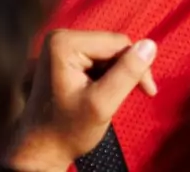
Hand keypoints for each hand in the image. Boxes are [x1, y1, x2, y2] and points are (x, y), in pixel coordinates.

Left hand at [6, 30, 157, 171]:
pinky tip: (101, 94)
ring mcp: (59, 47)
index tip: (147, 92)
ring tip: (111, 98)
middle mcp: (59, 38)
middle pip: (112, 46)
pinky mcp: (63, 58)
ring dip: (116, 75)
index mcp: (64, 44)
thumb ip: (127, 73)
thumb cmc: (66, 131)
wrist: (39, 151)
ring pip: (107, 53)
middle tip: (130, 96)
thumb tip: (150, 45)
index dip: (137, 66)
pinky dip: (106, 77)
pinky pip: (97, 59)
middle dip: (125, 71)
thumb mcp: (102, 103)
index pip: (118, 44)